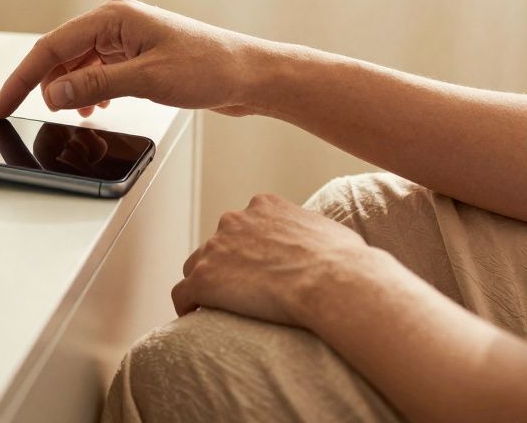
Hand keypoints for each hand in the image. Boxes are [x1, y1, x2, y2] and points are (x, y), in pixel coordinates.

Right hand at [0, 0, 279, 118]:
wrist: (249, 74)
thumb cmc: (210, 68)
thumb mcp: (147, 81)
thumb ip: (96, 85)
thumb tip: (54, 92)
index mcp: (114, 16)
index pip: (51, 46)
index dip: (21, 79)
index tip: (1, 105)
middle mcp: (115, 22)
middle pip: (59, 55)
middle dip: (44, 87)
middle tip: (29, 118)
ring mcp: (125, 39)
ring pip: (77, 66)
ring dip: (70, 92)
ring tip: (74, 118)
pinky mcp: (135, 56)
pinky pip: (96, 73)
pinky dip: (88, 92)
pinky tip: (93, 110)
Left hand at [172, 194, 382, 326]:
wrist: (334, 281)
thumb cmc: (344, 262)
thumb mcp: (328, 231)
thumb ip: (311, 231)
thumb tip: (323, 245)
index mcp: (264, 206)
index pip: (243, 224)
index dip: (247, 248)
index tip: (257, 267)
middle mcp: (235, 220)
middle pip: (217, 243)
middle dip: (227, 264)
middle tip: (243, 292)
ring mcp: (216, 248)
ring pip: (195, 266)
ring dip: (205, 284)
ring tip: (218, 309)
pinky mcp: (205, 278)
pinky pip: (182, 293)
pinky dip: (187, 306)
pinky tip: (195, 320)